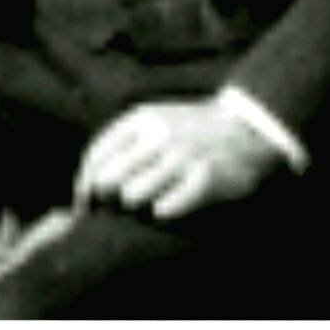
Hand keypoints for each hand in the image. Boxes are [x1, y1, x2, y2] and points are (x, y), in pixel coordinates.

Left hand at [74, 98, 280, 221]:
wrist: (246, 129)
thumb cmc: (188, 130)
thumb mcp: (153, 123)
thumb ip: (120, 146)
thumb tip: (84, 185)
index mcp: (141, 118)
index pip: (95, 156)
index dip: (84, 185)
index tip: (85, 205)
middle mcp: (158, 134)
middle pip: (108, 179)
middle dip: (108, 197)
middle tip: (118, 205)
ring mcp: (182, 156)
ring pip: (132, 195)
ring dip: (137, 205)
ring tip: (151, 198)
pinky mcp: (204, 179)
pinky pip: (164, 208)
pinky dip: (163, 211)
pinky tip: (170, 204)